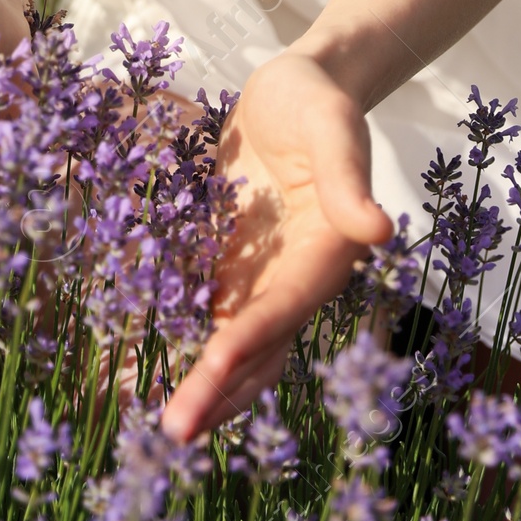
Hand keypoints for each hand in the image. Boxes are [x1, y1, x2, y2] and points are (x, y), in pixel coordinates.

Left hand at [159, 51, 391, 440]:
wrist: (298, 88)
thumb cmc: (317, 101)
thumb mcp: (332, 127)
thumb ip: (348, 180)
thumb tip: (379, 231)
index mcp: (326, 254)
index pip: (283, 308)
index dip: (249, 341)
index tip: (211, 369)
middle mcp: (296, 279)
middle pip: (261, 351)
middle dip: (220, 393)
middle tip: (174, 433)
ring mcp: (264, 279)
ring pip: (235, 350)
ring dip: (203, 387)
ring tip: (160, 426)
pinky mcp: (236, 267)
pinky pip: (209, 319)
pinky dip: (182, 348)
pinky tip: (141, 370)